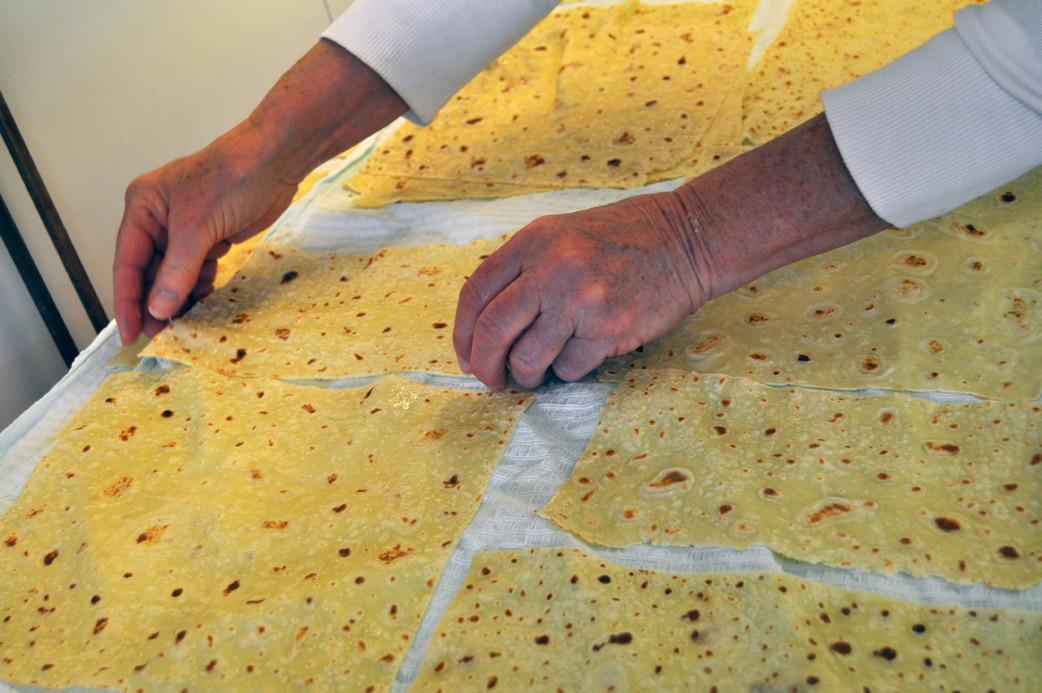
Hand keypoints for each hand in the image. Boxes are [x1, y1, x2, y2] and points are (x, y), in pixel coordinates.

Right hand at [113, 127, 295, 342]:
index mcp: (142, 207)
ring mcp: (186, 229)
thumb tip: (158, 308)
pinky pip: (197, 271)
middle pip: (149, 272)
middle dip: (155, 304)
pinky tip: (204, 306)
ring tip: (183, 327)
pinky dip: (200, 288)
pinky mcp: (211, 236)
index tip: (131, 334)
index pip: (126, 263)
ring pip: (175, 274)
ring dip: (179, 299)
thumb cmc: (232, 178)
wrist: (276, 162)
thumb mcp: (198, 228)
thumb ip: (177, 272)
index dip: (127, 301)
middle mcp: (159, 218)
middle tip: (160, 337)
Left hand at [453, 191, 715, 388]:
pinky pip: (567, 368)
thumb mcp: (562, 235)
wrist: (687, 240)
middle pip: (493, 330)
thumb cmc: (623, 239)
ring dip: (525, 374)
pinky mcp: (608, 330)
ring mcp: (580, 301)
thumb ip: (524, 269)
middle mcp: (551, 269)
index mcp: (533, 241)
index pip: (476, 291)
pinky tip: (580, 353)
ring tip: (535, 372)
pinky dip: (567, 370)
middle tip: (489, 379)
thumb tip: (484, 325)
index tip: (467, 353)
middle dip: (484, 364)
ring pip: (527, 358)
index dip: (463, 330)